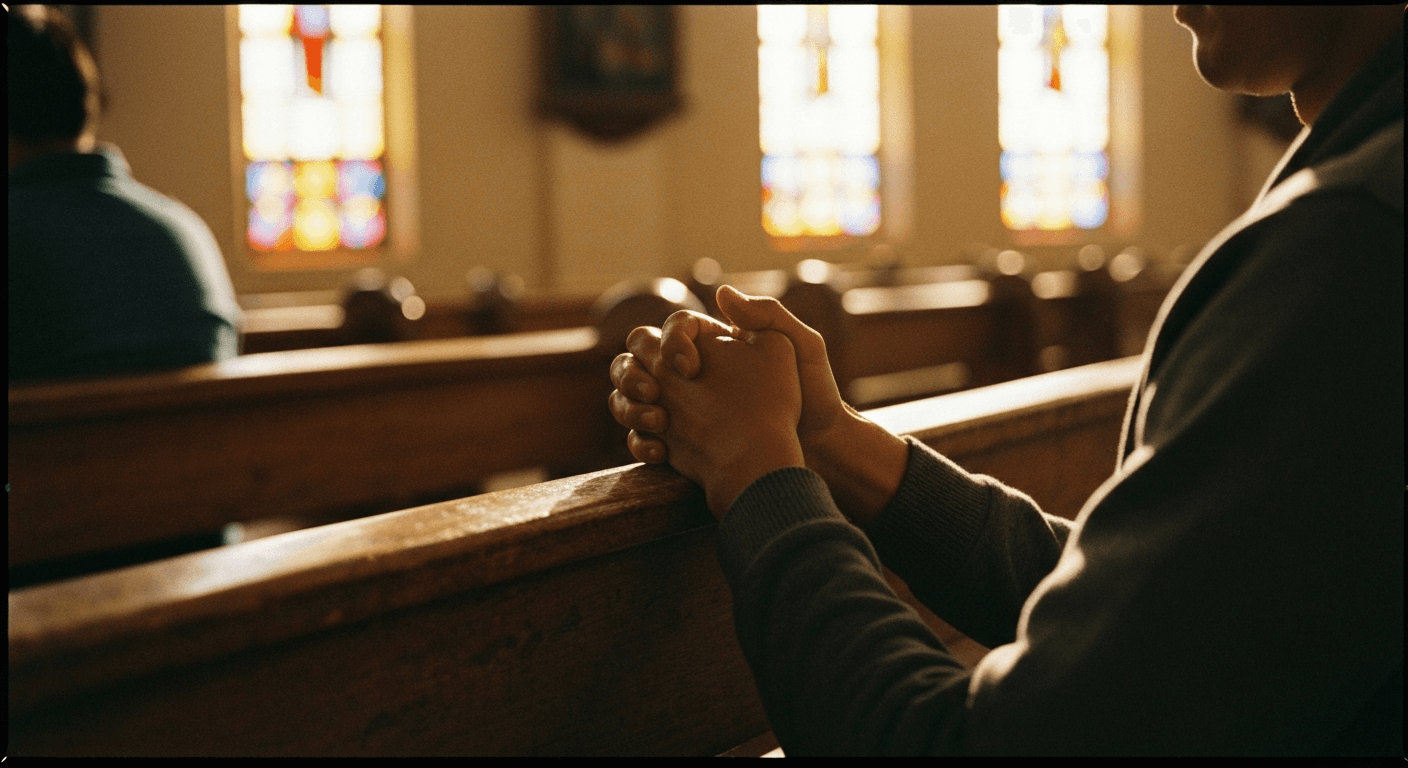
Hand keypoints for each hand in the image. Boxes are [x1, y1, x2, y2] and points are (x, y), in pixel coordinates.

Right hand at [609, 286, 847, 461]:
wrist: (821, 453)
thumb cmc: (817, 397)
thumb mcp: (802, 348)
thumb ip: (767, 316)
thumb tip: (720, 292)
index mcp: (719, 347)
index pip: (675, 328)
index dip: (672, 340)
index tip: (691, 367)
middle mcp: (694, 376)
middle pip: (639, 359)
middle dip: (632, 372)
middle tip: (653, 393)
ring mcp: (683, 411)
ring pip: (630, 398)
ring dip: (628, 407)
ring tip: (657, 424)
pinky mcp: (680, 445)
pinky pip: (642, 439)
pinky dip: (640, 442)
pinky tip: (661, 450)